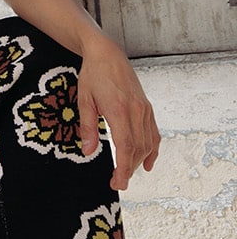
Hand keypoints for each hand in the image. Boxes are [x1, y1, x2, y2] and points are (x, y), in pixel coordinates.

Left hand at [77, 42, 159, 191]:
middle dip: (129, 170)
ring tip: (125, 174)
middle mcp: (137, 111)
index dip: (123, 168)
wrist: (108, 54)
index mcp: (119, 109)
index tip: (118, 184)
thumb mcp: (84, 100)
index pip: (125, 147)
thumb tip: (88, 152)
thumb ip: (88, 127)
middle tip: (117, 183)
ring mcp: (145, 109)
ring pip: (148, 143)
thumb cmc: (93, 76)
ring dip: (138, 162)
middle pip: (138, 149)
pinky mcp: (147, 108)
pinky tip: (148, 164)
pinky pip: (154, 134)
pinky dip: (153, 150)